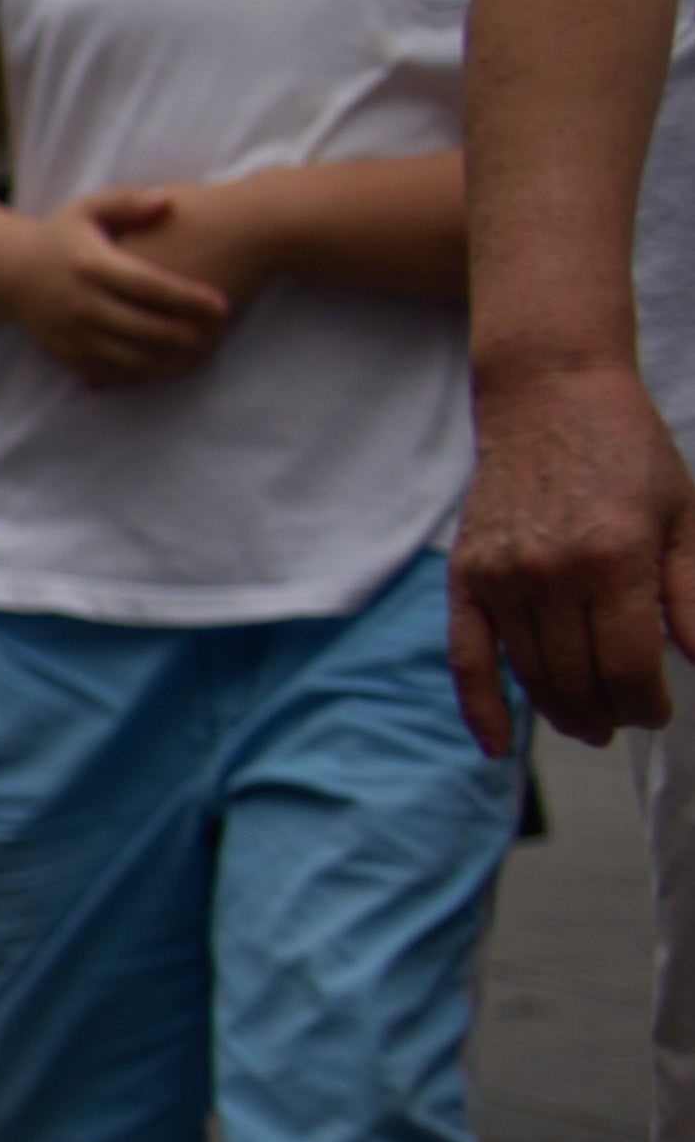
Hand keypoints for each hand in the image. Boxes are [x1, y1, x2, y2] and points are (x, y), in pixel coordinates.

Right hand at [0, 186, 236, 382]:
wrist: (5, 272)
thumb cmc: (61, 235)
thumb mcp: (88, 207)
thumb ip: (128, 202)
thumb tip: (167, 200)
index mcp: (90, 265)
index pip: (147, 287)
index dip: (187, 299)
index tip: (221, 305)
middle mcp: (78, 303)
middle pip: (143, 328)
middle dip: (187, 336)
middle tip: (221, 335)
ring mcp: (69, 333)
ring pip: (128, 358)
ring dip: (169, 363)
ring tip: (204, 358)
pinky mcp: (64, 353)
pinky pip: (108, 372)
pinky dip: (141, 374)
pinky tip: (167, 367)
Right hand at [452, 352, 694, 749]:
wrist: (550, 395)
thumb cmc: (627, 451)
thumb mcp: (684, 517)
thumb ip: (691, 595)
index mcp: (615, 558)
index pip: (629, 665)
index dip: (647, 702)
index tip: (660, 710)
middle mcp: (552, 574)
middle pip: (579, 679)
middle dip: (610, 711)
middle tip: (628, 717)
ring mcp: (503, 577)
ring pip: (533, 675)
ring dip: (564, 712)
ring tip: (589, 723)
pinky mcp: (468, 576)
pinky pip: (468, 658)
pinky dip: (483, 707)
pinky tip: (500, 745)